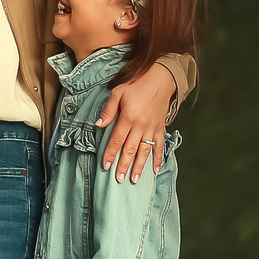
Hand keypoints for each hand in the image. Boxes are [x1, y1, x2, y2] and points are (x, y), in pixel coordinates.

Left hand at [98, 62, 176, 181]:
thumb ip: (108, 110)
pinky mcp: (160, 128)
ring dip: (139, 166)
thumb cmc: (137, 84)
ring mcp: (152, 128)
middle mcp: (141, 126)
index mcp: (128, 117)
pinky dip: (157, 158)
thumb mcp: (118, 92)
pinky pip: (159, 146)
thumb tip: (98, 125)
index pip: (117, 140)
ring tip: (134, 179)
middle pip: (130, 149)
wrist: (160, 78)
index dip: (110, 153)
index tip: (105, 165)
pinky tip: (155, 169)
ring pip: (145, 151)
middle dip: (124, 165)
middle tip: (119, 178)